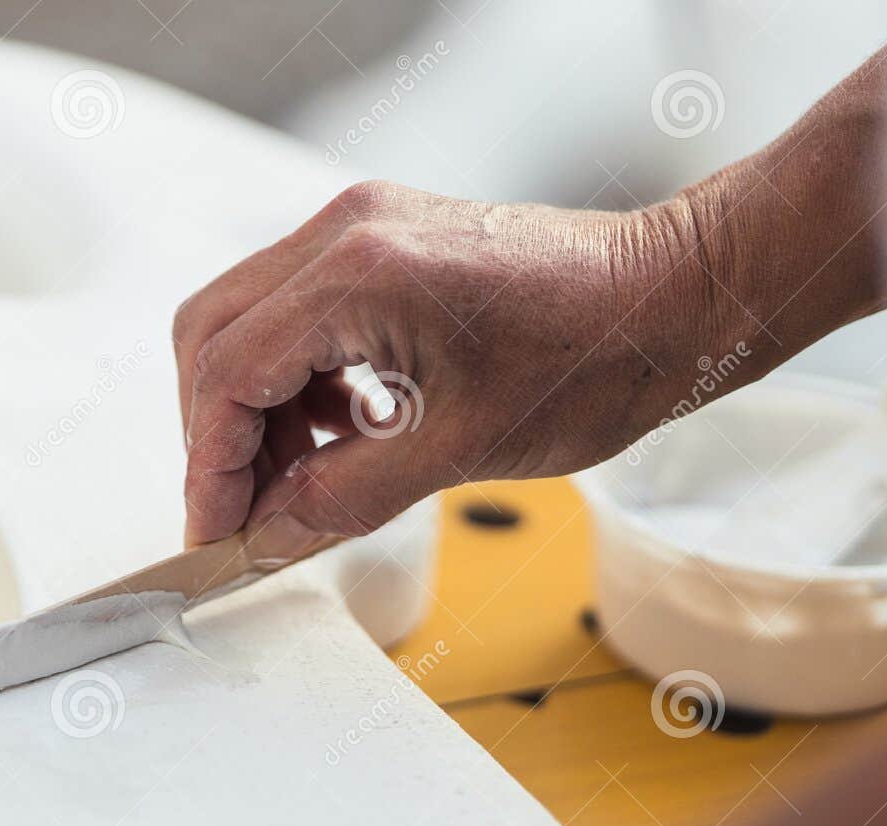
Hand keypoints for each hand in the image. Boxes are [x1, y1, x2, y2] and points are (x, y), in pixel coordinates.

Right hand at [173, 180, 724, 545]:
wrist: (676, 296)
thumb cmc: (597, 358)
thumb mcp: (457, 450)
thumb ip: (341, 498)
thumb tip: (266, 537)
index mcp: (359, 272)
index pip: (227, 374)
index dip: (210, 467)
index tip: (214, 531)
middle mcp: (346, 231)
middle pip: (213, 335)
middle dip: (217, 435)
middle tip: (243, 512)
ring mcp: (362, 227)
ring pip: (248, 322)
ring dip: (256, 410)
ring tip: (299, 481)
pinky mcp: (383, 240)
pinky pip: (298, 310)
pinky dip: (297, 379)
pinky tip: (338, 431)